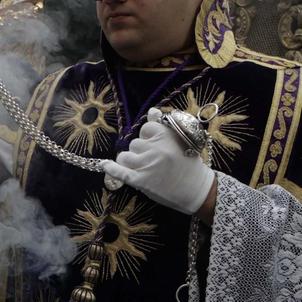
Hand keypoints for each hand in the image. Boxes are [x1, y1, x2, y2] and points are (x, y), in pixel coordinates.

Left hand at [99, 117, 216, 215]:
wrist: (196, 190)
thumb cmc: (188, 164)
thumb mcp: (179, 141)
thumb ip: (163, 126)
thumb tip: (152, 111)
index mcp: (166, 135)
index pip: (145, 129)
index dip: (148, 138)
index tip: (155, 146)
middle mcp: (155, 148)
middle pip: (134, 144)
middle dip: (140, 151)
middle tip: (154, 161)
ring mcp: (147, 164)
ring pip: (125, 156)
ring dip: (129, 162)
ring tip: (142, 169)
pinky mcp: (141, 181)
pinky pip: (119, 171)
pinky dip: (111, 168)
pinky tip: (105, 165)